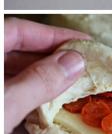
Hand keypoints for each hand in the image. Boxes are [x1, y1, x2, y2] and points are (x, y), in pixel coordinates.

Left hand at [5, 18, 88, 133]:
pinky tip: (38, 103)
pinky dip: (22, 94)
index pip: (17, 29)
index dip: (52, 35)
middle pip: (12, 49)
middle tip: (78, 66)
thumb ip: (38, 81)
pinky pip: (4, 92)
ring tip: (64, 86)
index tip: (81, 44)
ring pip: (8, 71)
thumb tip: (71, 63)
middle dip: (47, 58)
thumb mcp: (5, 104)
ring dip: (36, 77)